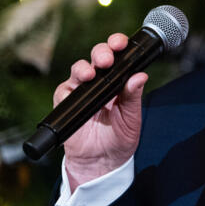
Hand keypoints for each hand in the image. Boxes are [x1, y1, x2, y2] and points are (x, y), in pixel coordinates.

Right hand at [54, 33, 146, 191]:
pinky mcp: (66, 103)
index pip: (117, 56)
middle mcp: (98, 82)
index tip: (121, 43)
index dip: (117, 45)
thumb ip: (133, 97)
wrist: (102, 163)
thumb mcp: (131, 118)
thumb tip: (140, 76)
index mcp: (117, 81)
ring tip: (91, 73)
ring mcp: (81, 91)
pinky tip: (77, 88)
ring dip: (84, 67)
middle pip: (97, 57)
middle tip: (107, 59)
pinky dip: (69, 87)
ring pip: (79, 69)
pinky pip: (64, 90)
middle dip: (101, 52)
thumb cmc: (119, 138)